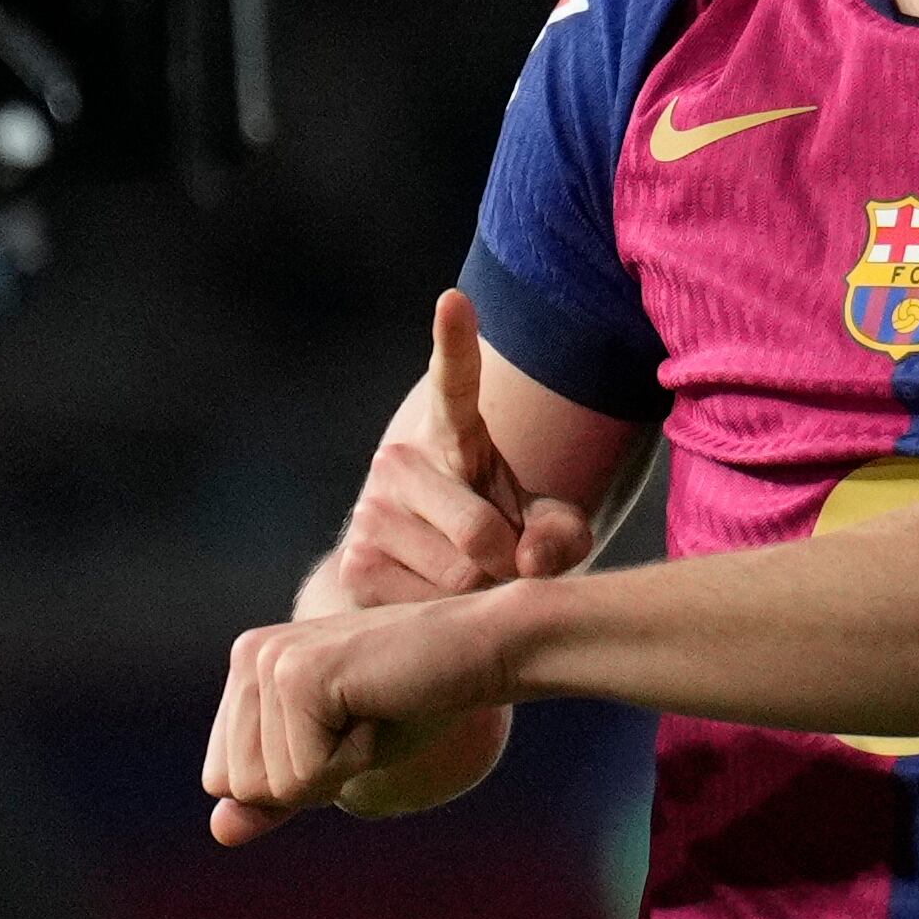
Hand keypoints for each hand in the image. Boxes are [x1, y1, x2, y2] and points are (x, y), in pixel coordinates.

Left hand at [204, 593, 517, 845]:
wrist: (481, 651)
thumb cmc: (414, 706)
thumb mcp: (334, 760)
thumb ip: (277, 793)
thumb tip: (218, 833)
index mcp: (247, 669)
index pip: (224, 780)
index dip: (294, 781)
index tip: (343, 731)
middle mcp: (248, 656)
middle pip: (241, 787)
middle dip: (312, 778)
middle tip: (361, 722)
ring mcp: (269, 661)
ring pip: (272, 786)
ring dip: (336, 770)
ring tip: (370, 713)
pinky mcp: (297, 676)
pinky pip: (307, 775)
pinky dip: (355, 761)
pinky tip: (379, 710)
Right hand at [316, 291, 604, 612]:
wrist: (405, 584)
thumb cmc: (490, 541)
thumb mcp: (541, 529)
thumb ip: (563, 534)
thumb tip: (528, 558)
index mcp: (453, 435)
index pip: (456, 383)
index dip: (455, 343)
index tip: (453, 300)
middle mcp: (400, 459)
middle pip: (483, 532)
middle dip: (506, 565)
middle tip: (499, 565)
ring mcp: (370, 510)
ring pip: (459, 576)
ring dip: (477, 594)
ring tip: (463, 578)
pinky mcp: (355, 562)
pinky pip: (428, 607)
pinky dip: (446, 618)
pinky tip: (431, 598)